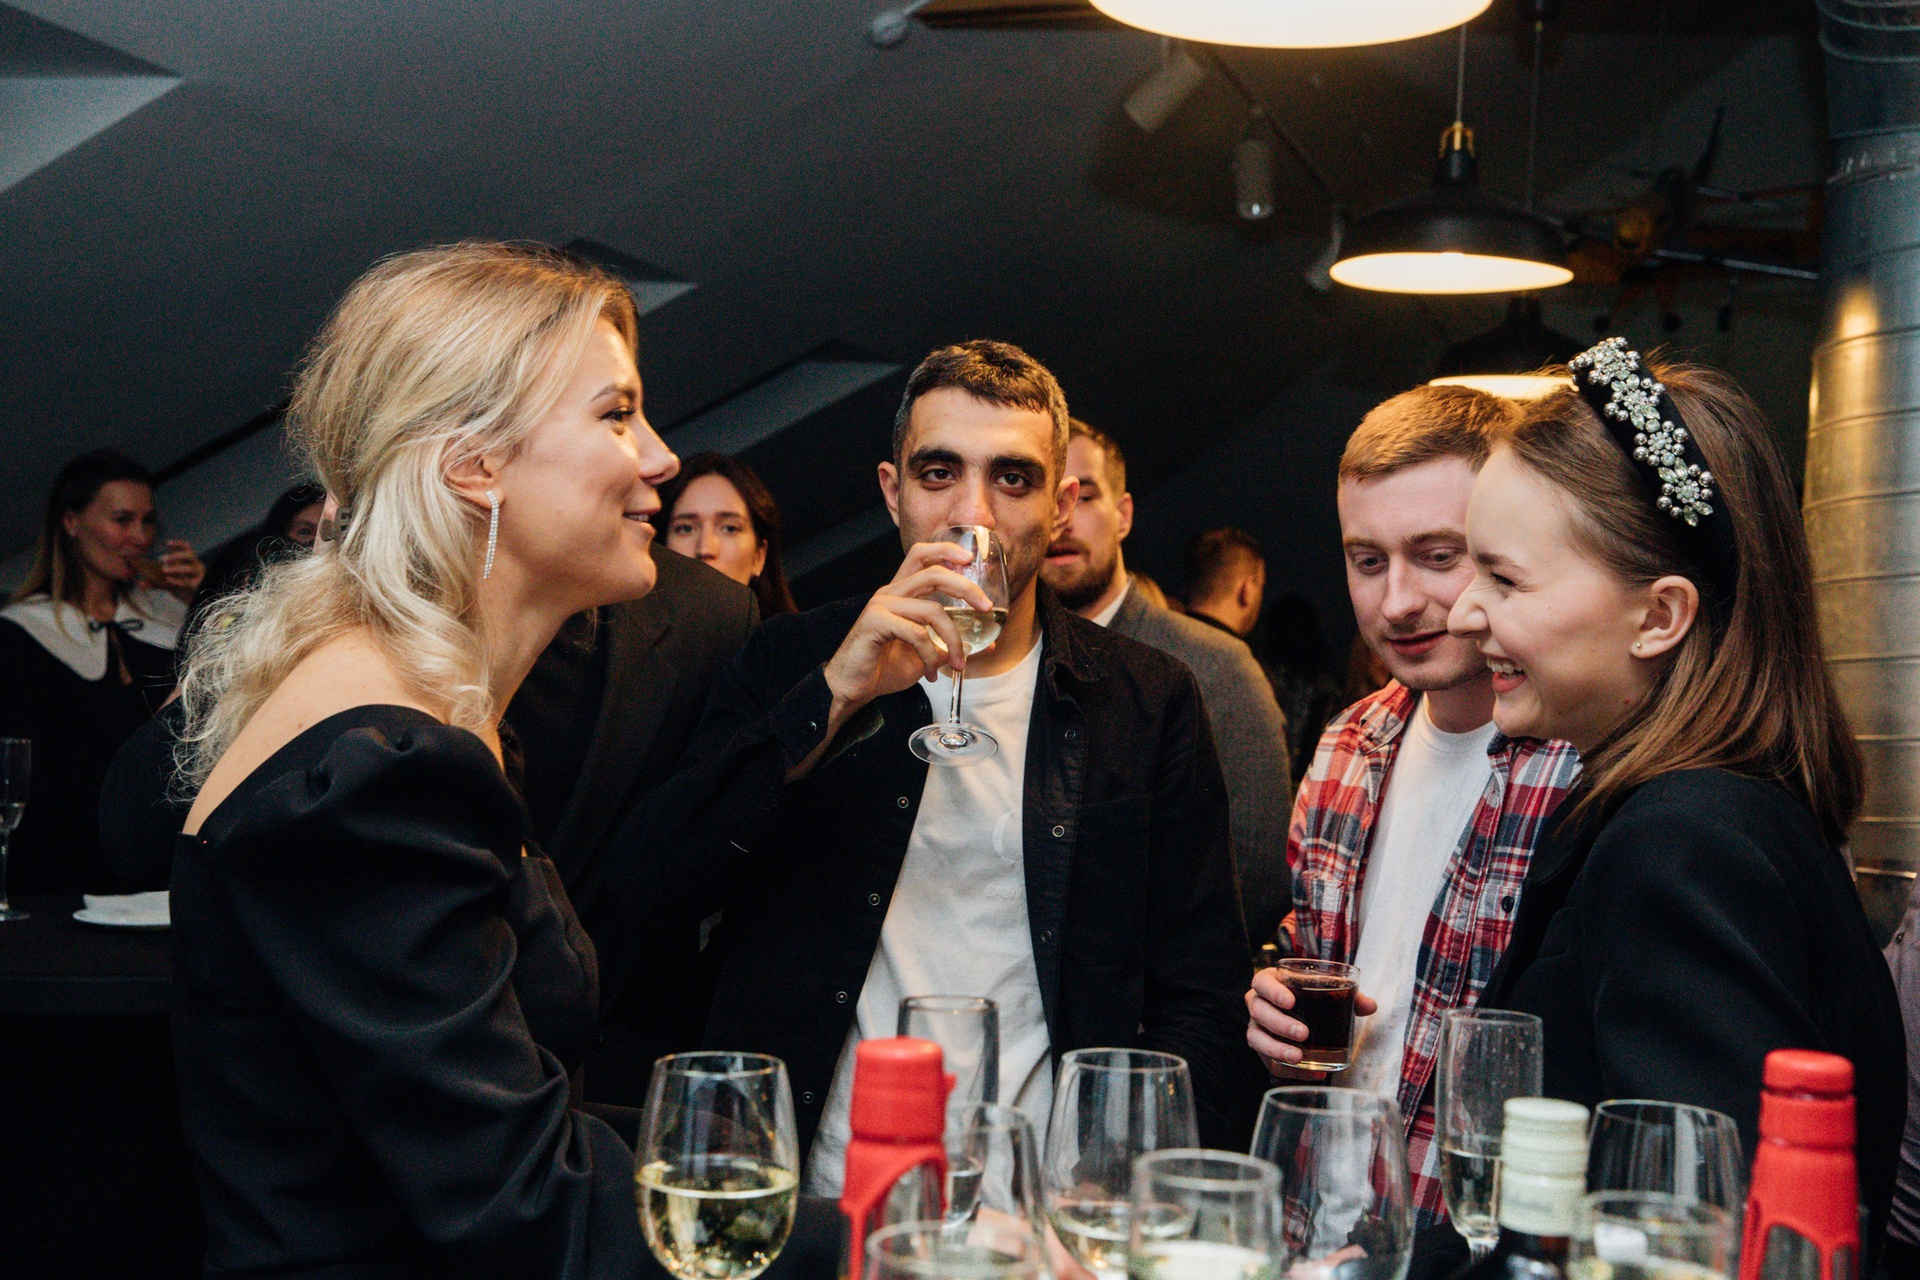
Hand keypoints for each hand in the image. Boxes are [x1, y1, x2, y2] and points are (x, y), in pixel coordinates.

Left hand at [158, 539, 202, 600]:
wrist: (196, 600)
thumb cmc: (183, 587)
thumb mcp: (168, 581)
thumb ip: (155, 582)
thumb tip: (140, 584)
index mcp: (190, 561)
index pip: (187, 548)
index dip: (178, 544)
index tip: (167, 543)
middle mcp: (196, 566)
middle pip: (189, 555)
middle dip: (176, 555)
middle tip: (162, 559)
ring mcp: (198, 576)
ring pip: (189, 568)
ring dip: (176, 568)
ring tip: (164, 569)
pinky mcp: (198, 586)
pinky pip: (188, 582)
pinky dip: (178, 580)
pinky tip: (168, 580)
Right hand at [820, 540, 995, 718]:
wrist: (853, 689)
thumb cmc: (884, 668)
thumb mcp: (926, 655)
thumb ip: (950, 645)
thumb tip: (986, 645)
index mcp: (901, 593)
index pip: (921, 555)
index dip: (946, 550)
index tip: (969, 558)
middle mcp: (890, 592)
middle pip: (933, 572)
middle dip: (965, 587)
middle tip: (985, 607)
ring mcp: (881, 605)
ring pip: (932, 610)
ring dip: (953, 639)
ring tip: (958, 663)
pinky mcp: (875, 622)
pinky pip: (916, 633)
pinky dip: (930, 655)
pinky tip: (931, 672)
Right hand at [1245, 967, 1378, 1075]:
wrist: (1303, 1016)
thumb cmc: (1313, 998)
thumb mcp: (1329, 993)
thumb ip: (1350, 996)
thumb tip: (1370, 1006)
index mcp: (1270, 983)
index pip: (1261, 982)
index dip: (1272, 991)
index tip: (1291, 1001)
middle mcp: (1258, 1004)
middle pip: (1258, 1011)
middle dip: (1279, 1023)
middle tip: (1303, 1033)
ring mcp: (1257, 1027)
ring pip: (1256, 1038)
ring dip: (1277, 1049)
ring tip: (1299, 1057)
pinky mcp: (1263, 1050)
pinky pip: (1269, 1062)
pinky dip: (1290, 1070)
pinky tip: (1312, 1073)